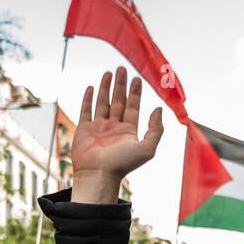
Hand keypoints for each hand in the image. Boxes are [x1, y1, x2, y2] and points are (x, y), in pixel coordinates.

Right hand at [71, 67, 164, 203]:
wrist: (98, 175)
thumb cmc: (123, 165)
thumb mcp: (147, 148)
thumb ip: (156, 129)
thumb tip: (158, 109)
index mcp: (129, 131)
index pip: (133, 107)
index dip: (135, 92)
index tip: (137, 78)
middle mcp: (114, 127)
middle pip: (119, 101)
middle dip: (121, 85)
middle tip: (122, 68)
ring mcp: (99, 128)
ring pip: (103, 102)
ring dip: (106, 88)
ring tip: (109, 73)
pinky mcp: (84, 129)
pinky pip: (86, 110)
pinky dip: (88, 98)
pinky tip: (91, 87)